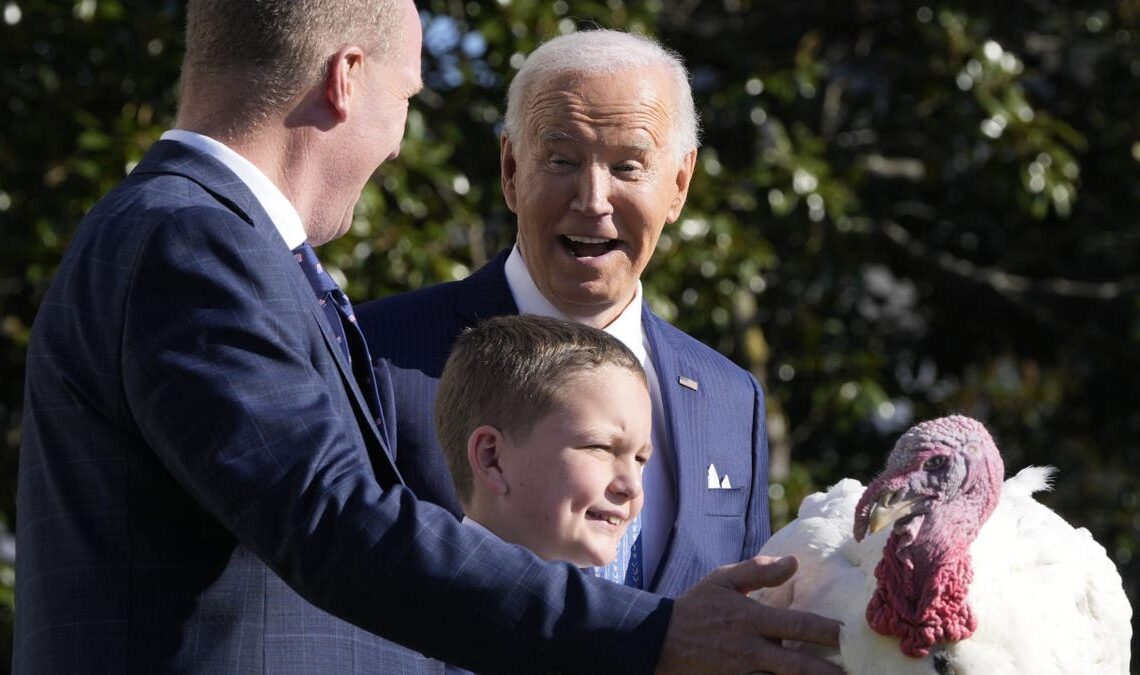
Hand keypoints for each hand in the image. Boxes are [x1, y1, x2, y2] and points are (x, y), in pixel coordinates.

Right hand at [655, 555, 842, 674]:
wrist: (658, 641)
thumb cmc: (695, 607)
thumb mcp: (722, 580)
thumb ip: (759, 571)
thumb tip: (795, 562)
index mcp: (751, 618)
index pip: (799, 625)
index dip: (828, 631)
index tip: (854, 634)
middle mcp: (750, 648)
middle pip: (798, 664)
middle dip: (829, 670)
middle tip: (858, 671)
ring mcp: (742, 671)